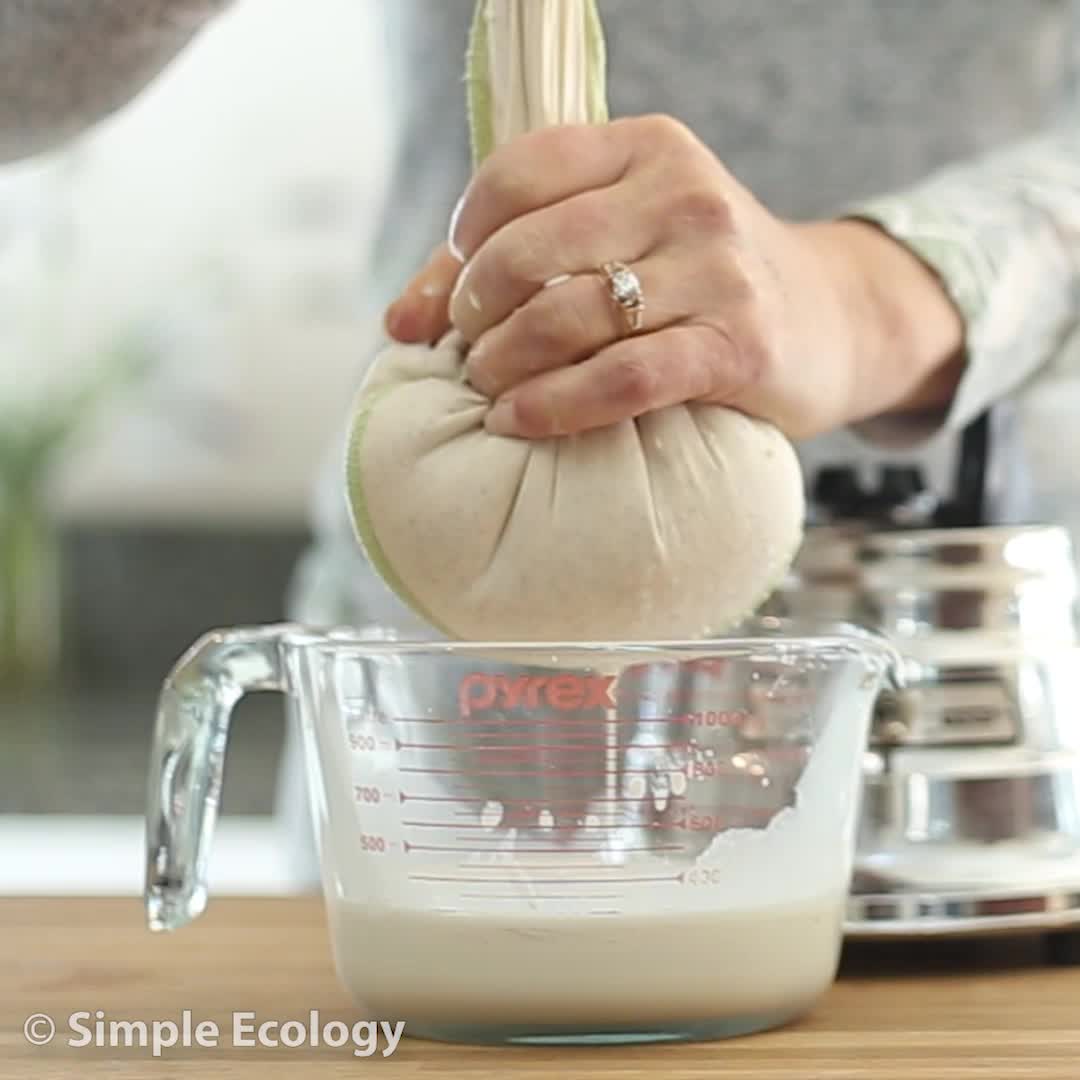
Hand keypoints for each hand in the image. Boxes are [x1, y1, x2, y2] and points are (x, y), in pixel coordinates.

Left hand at [385, 115, 963, 439]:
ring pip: (568, 317)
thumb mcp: (622, 239)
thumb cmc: (699, 282)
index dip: (464, 238)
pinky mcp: (737, 346)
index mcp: (646, 148)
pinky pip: (620, 380)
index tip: (460, 290)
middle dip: (476, 311)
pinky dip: (554, 405)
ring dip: (504, 364)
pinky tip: (518, 421)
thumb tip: (398, 322)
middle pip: (531, 251)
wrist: (829, 320)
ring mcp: (716, 270)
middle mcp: (684, 195)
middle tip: (470, 350)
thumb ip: (510, 261)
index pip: (518, 173)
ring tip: (487, 390)